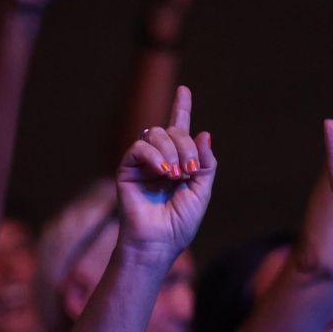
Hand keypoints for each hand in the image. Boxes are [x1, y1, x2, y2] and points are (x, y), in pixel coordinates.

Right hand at [116, 85, 216, 262]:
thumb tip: (204, 132)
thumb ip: (205, 162)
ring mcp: (142, 163)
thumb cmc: (180, 223)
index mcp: (179, 162)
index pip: (179, 129)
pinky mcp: (127, 169)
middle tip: (188, 172)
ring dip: (171, 152)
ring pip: (156, 134)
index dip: (182, 108)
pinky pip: (139, 147)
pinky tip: (162, 173)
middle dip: (185, 146)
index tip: (184, 90)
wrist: (158, 242)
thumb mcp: (202, 190)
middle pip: (173, 131)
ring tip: (175, 176)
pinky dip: (154, 156)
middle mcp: (160, 158)